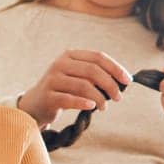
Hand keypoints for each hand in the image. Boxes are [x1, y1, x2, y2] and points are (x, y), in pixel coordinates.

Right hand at [18, 49, 132, 127]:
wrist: (35, 104)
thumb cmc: (63, 91)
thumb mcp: (77, 77)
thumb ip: (95, 76)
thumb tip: (122, 82)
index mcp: (70, 56)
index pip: (98, 57)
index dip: (115, 68)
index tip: (128, 81)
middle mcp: (60, 64)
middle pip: (92, 71)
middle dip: (110, 85)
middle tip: (119, 98)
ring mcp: (53, 79)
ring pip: (83, 85)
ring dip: (99, 98)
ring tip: (104, 107)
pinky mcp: (48, 96)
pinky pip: (70, 99)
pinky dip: (83, 103)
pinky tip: (92, 107)